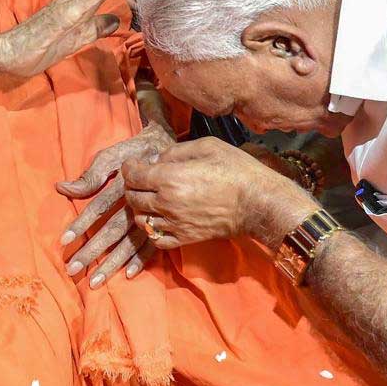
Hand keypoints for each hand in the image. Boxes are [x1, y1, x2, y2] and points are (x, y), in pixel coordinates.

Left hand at [57, 122, 175, 287]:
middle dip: (93, 251)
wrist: (171, 148)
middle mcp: (138, 202)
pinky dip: (142, 260)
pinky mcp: (165, 222)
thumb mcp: (114, 154)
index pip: (99, 207)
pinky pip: (155, 244)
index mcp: (125, 185)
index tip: (64, 241)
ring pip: (131, 242)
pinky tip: (130, 275)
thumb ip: (91, 173)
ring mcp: (152, 214)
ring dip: (113, 262)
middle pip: (113, 230)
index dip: (81, 223)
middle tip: (73, 269)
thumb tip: (61, 189)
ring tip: (96, 281)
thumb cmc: (137, 152)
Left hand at [122, 137, 318, 249]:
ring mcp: (175, 224)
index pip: (132, 175)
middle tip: (142, 178)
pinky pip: (156, 239)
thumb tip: (157, 159)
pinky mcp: (185, 238)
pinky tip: (160, 219)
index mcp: (169, 178)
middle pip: (132, 197)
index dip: (129, 167)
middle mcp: (166, 203)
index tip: (134, 163)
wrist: (257, 202)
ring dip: (140, 207)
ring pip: (140, 219)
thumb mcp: (207, 146)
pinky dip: (152, 229)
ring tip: (150, 198)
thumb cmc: (236, 170)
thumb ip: (176, 151)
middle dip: (132, 185)